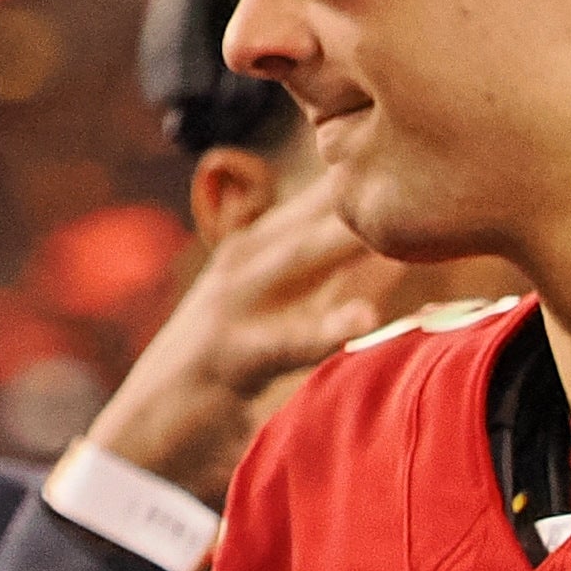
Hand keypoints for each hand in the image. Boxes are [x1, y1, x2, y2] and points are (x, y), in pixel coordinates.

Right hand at [82, 162, 407, 505]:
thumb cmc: (211, 376)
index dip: (369, 159)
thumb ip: (319, 280)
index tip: (424, 133)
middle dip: (367, 180)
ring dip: (350, 235)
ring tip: (404, 217)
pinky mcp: (227, 354)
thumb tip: (391, 252)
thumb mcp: (262, 314)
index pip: (321, 192)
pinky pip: (284, 340)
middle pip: (315, 209)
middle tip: (431, 151)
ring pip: (301, 257)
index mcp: (254, 247)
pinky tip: (365, 318)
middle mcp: (243, 262)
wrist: (139, 437)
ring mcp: (231, 303)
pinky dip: (324, 328)